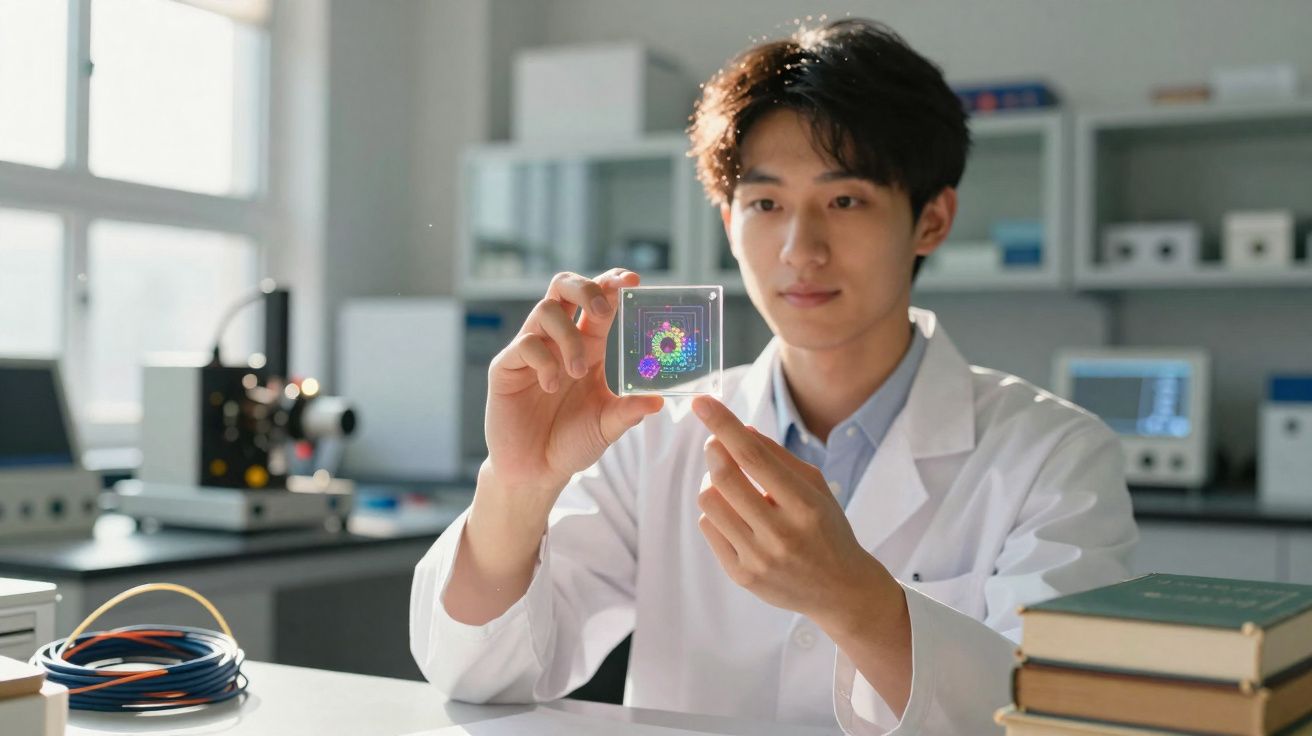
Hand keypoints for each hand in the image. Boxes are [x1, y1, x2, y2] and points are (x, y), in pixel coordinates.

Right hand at [483, 269, 663, 504]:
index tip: (634, 283)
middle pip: (565, 287)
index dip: (614, 284)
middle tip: (603, 312)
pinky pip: (524, 344)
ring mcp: (531, 351)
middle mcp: (558, 341)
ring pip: (545, 310)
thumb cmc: (571, 443)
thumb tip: (657, 400)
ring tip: (577, 372)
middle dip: (586, 288)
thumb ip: (629, 411)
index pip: (599, 301)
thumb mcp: (607, 426)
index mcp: (588, 346)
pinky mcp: (506, 367)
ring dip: (568, 337)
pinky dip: (544, 361)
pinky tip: (552, 385)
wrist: (536, 472)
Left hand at [690, 395, 896, 621]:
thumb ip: (777, 456)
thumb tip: (737, 430)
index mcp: (804, 505)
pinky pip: (708, 528)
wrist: (840, 590)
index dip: (723, 424)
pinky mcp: (741, 575)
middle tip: (717, 443)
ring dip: (711, 481)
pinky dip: (715, 510)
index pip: (753, 456)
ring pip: (709, 502)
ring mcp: (758, 558)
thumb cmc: (827, 529)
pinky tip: (734, 511)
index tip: (702, 402)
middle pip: (723, 478)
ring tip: (728, 481)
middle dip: (714, 449)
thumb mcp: (815, 486)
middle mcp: (781, 534)